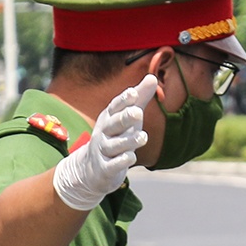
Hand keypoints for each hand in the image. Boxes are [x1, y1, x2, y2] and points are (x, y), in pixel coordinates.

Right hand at [51, 76, 153, 211]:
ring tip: (143, 137)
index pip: (115, 106)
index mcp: (109, 117)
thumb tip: (153, 76)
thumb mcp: (127, 117)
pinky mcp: (105, 168)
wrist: (93, 168)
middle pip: (114, 123)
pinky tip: (131, 157)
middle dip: (125, 118)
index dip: (124, 100)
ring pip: (115, 145)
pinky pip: (113, 164)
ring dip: (128, 141)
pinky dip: (121, 161)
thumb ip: (140, 99)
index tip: (133, 92)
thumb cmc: (115, 136)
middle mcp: (104, 132)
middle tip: (138, 112)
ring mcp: (103, 151)